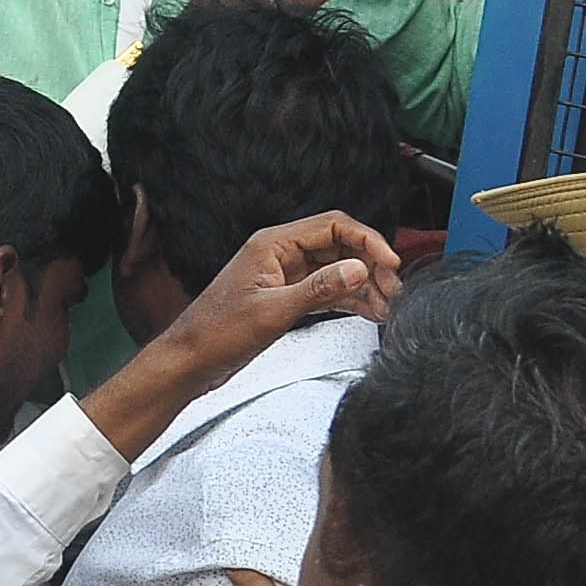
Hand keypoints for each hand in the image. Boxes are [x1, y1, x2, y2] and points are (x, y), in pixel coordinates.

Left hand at [86, 209, 397, 455]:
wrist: (190, 360)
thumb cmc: (217, 333)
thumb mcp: (272, 312)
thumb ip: (318, 289)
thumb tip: (358, 269)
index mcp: (273, 244)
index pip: (332, 225)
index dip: (367, 240)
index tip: (391, 263)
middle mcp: (280, 253)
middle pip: (339, 245)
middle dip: (371, 264)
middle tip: (395, 290)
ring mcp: (284, 274)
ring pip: (336, 268)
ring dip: (364, 284)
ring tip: (389, 305)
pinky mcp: (286, 296)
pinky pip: (326, 288)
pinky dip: (349, 298)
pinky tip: (370, 311)